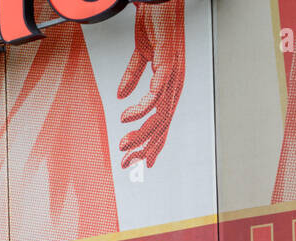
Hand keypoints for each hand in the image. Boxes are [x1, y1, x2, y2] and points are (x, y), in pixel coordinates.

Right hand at [117, 0, 185, 168]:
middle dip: (144, 147)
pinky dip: (142, 108)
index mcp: (169, 83)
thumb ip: (132, 75)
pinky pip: (156, 92)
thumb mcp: (141, 52)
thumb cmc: (156, 21)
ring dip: (141, 133)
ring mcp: (173, 74)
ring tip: (124, 144)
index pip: (162, 120)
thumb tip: (120, 95)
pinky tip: (126, 117)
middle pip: (162, 124)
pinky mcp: (168, 63)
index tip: (140, 161)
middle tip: (128, 163)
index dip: (152, 142)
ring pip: (160, 114)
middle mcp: (175, 83)